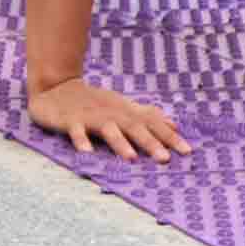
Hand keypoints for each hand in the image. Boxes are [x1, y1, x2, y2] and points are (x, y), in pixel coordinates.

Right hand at [27, 76, 189, 159]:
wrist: (56, 86)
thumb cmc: (93, 100)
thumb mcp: (123, 106)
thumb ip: (147, 115)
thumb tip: (174, 124)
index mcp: (125, 111)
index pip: (152, 124)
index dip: (169, 137)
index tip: (188, 151)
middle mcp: (112, 113)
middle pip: (134, 128)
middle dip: (150, 143)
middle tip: (165, 159)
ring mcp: (90, 117)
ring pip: (108, 130)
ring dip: (119, 143)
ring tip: (131, 158)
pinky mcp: (70, 120)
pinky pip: (76, 131)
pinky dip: (80, 141)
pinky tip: (86, 153)